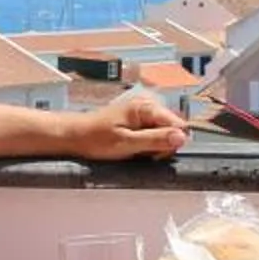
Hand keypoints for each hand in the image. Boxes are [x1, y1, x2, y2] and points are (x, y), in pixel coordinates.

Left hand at [68, 93, 188, 162]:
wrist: (76, 136)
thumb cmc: (96, 138)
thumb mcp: (127, 143)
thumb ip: (155, 140)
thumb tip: (182, 137)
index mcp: (146, 107)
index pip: (178, 124)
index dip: (171, 142)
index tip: (155, 153)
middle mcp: (148, 106)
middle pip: (172, 130)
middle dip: (161, 145)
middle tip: (140, 152)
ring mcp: (143, 113)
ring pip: (163, 134)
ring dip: (152, 147)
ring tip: (134, 149)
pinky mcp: (139, 121)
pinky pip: (153, 135)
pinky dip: (146, 145)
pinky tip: (133, 147)